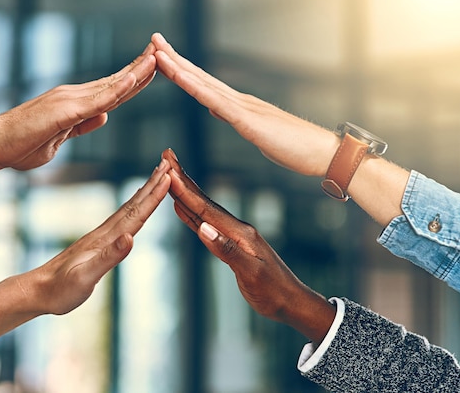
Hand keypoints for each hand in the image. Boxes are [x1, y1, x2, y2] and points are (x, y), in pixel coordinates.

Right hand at [0, 42, 157, 180]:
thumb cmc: (22, 145)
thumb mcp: (61, 138)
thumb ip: (83, 126)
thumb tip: (104, 117)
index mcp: (75, 104)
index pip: (111, 91)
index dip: (133, 80)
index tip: (153, 70)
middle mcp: (74, 96)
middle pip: (115, 82)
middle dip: (141, 69)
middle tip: (163, 53)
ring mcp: (69, 100)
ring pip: (110, 86)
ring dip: (135, 73)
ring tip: (158, 58)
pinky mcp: (64, 111)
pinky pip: (97, 100)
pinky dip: (117, 90)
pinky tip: (134, 80)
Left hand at [17, 156, 170, 315]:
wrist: (38, 291)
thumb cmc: (61, 289)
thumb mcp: (86, 277)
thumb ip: (109, 257)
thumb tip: (131, 237)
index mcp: (105, 239)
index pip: (135, 213)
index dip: (154, 196)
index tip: (169, 176)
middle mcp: (104, 233)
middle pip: (134, 204)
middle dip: (152, 184)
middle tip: (168, 164)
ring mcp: (101, 237)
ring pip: (128, 209)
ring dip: (145, 192)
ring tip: (157, 177)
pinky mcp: (98, 243)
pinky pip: (121, 220)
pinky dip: (133, 208)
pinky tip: (135, 207)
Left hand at [151, 32, 336, 176]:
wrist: (324, 154)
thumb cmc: (295, 147)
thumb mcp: (258, 133)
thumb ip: (239, 120)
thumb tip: (220, 112)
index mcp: (239, 106)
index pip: (204, 84)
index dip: (182, 69)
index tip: (162, 56)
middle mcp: (239, 101)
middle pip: (200, 78)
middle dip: (175, 59)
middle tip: (153, 41)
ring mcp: (245, 109)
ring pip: (205, 86)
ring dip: (180, 70)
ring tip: (159, 54)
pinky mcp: (250, 123)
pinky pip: (220, 105)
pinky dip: (200, 91)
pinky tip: (184, 81)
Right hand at [162, 148, 334, 343]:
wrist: (291, 302)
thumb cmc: (273, 291)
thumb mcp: (250, 273)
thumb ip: (226, 250)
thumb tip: (203, 228)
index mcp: (240, 233)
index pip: (206, 208)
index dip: (185, 190)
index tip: (169, 170)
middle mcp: (236, 229)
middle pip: (203, 201)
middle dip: (183, 179)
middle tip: (167, 157)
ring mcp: (234, 236)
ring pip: (203, 210)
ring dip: (185, 193)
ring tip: (170, 177)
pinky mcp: (232, 244)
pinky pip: (207, 224)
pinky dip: (192, 214)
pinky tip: (183, 209)